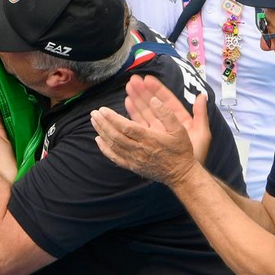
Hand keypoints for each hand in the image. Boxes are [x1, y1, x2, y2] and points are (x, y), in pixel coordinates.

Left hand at [89, 75, 203, 186]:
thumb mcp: (180, 129)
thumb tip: (154, 100)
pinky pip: (115, 158)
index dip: (112, 118)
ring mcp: (134, 159)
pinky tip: (98, 139)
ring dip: (102, 132)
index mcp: (150, 139)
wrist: (180, 174)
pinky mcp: (132, 166)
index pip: (126, 127)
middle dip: (103, 123)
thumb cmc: (180, 150)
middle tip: (94, 113)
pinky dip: (105, 149)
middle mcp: (139, 150)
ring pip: (113, 145)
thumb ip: (167, 114)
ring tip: (94, 121)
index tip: (103, 110)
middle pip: (116, 136)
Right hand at [126, 75, 209, 163]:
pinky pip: (139, 125)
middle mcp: (166, 124)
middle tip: (132, 80)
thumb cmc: (196, 154)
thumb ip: (201, 115)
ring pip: (144, 113)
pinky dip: (132, 116)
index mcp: (178, 120)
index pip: (167, 101)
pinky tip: (126, 105)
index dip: (157, 90)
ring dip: (136, 101)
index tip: (148, 79)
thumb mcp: (202, 134)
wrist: (186, 174)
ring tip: (127, 88)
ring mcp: (156, 131)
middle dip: (142, 92)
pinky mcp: (149, 139)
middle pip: (152, 104)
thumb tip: (202, 96)